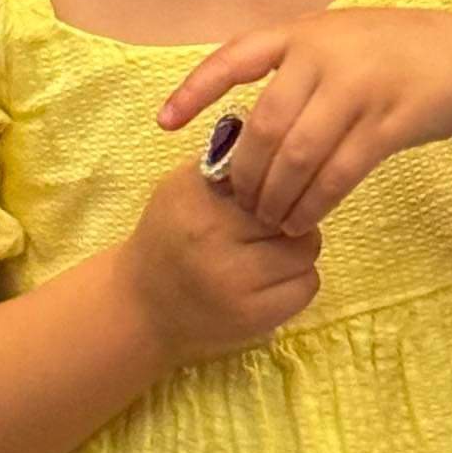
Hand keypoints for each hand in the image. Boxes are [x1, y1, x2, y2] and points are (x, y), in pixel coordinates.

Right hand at [117, 150, 321, 365]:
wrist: (143, 304)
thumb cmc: (168, 233)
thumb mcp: (184, 184)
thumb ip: (227, 159)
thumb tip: (275, 133)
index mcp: (198, 199)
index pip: (268, 173)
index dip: (276, 177)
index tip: (267, 186)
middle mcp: (215, 240)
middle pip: (292, 211)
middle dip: (290, 212)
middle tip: (272, 219)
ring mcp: (236, 285)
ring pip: (307, 250)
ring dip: (298, 247)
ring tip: (272, 248)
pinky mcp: (255, 319)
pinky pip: (307, 287)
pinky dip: (298, 279)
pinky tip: (273, 277)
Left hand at [158, 8, 451, 238]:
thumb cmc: (380, 55)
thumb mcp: (330, 42)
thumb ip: (287, 73)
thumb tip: (234, 127)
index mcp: (300, 32)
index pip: (234, 57)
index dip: (195, 90)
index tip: (164, 125)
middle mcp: (324, 54)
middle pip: (265, 125)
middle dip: (245, 172)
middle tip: (239, 203)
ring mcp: (358, 86)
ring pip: (299, 154)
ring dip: (277, 196)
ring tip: (268, 220)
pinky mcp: (389, 122)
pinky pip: (339, 173)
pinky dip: (314, 203)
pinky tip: (303, 220)